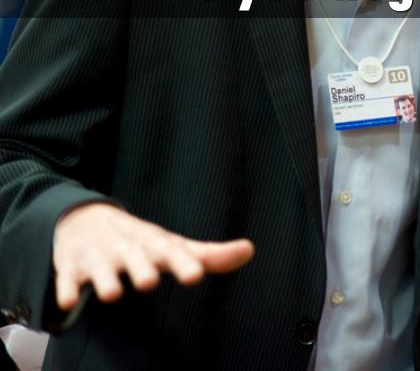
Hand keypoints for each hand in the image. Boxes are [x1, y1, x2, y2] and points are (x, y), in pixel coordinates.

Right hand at [52, 203, 254, 310]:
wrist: (84, 220)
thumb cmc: (140, 242)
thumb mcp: (172, 245)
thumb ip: (208, 255)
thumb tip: (249, 251)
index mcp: (154, 243)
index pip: (172, 251)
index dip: (184, 262)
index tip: (195, 275)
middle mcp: (127, 247)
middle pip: (135, 258)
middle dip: (142, 268)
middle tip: (150, 281)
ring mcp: (98, 257)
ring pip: (101, 269)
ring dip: (106, 281)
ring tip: (112, 294)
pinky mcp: (71, 268)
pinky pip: (66, 280)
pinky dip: (66, 289)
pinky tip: (69, 301)